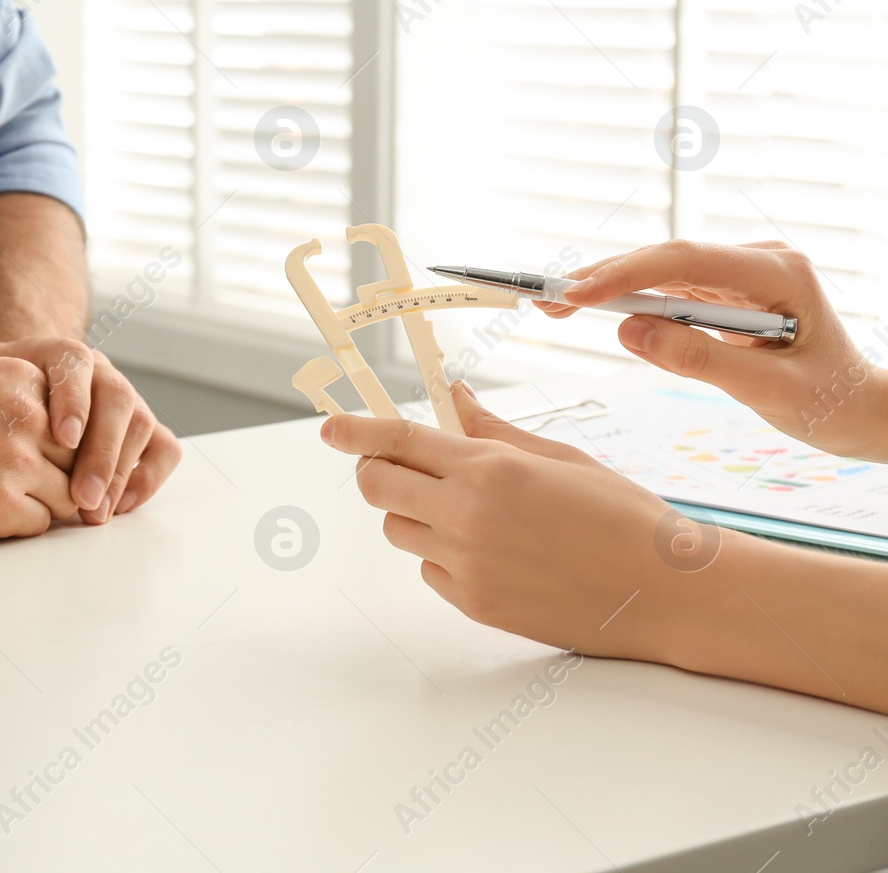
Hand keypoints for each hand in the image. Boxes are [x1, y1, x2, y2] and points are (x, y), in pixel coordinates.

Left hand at [0, 338, 181, 522]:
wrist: (30, 390)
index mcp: (61, 354)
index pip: (76, 365)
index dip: (74, 400)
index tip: (63, 439)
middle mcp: (102, 373)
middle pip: (118, 400)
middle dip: (102, 452)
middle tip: (82, 497)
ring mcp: (127, 402)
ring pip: (143, 427)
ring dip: (122, 473)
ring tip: (95, 512)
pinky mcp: (143, 431)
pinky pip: (164, 449)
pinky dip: (149, 478)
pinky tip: (120, 506)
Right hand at [0, 358, 78, 544]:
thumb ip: (13, 398)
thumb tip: (65, 430)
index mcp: (16, 376)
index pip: (71, 417)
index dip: (51, 443)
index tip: (21, 453)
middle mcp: (24, 413)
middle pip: (76, 457)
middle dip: (52, 477)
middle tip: (8, 485)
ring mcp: (17, 460)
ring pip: (67, 494)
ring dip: (37, 504)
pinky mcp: (4, 505)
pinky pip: (40, 525)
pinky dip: (14, 527)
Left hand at [322, 383, 718, 661]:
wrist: (669, 593)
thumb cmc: (624, 517)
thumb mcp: (558, 456)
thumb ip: (492, 429)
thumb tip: (451, 395)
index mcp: (490, 469)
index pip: (398, 441)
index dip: (355, 431)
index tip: (330, 427)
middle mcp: (468, 516)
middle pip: (377, 487)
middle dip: (378, 470)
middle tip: (401, 466)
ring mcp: (467, 565)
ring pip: (399, 529)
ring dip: (415, 513)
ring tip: (470, 511)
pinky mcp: (474, 604)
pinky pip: (429, 570)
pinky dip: (443, 555)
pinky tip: (494, 551)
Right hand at [542, 240, 887, 459]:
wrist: (861, 409)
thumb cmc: (831, 402)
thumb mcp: (769, 391)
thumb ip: (699, 360)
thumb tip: (629, 331)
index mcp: (778, 272)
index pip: (687, 260)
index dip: (626, 273)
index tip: (578, 294)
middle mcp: (758, 261)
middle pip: (666, 259)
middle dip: (604, 276)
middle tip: (547, 299)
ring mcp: (741, 274)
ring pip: (661, 271)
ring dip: (609, 286)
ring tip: (556, 304)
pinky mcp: (727, 291)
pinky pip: (669, 289)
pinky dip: (629, 298)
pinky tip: (594, 306)